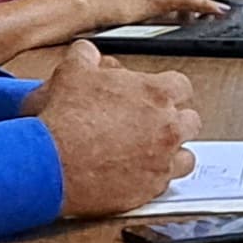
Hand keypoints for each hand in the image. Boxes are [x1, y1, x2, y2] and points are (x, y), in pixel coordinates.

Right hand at [30, 41, 198, 215]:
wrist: (51, 162)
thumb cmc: (65, 120)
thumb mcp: (72, 73)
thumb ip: (86, 58)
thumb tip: (88, 54)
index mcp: (155, 94)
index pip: (181, 86)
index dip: (167, 91)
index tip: (156, 96)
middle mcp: (167, 128)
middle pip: (190, 121)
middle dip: (174, 122)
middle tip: (152, 125)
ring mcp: (162, 160)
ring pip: (186, 157)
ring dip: (172, 154)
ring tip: (150, 152)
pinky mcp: (150, 189)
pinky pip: (165, 185)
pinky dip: (154, 180)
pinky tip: (137, 176)